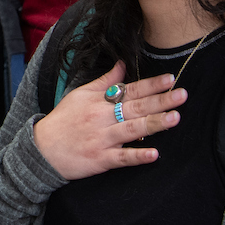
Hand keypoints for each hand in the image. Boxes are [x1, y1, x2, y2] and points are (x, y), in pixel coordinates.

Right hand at [30, 62, 184, 180]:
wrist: (42, 149)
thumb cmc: (63, 120)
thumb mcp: (80, 95)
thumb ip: (104, 81)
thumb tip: (123, 64)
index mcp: (99, 102)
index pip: (130, 90)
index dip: (151, 85)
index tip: (170, 79)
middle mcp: (102, 119)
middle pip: (136, 108)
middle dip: (161, 101)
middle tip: (182, 95)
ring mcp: (102, 140)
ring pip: (132, 130)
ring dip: (154, 124)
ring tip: (175, 118)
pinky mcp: (100, 160)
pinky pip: (121, 158)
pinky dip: (137, 156)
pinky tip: (154, 154)